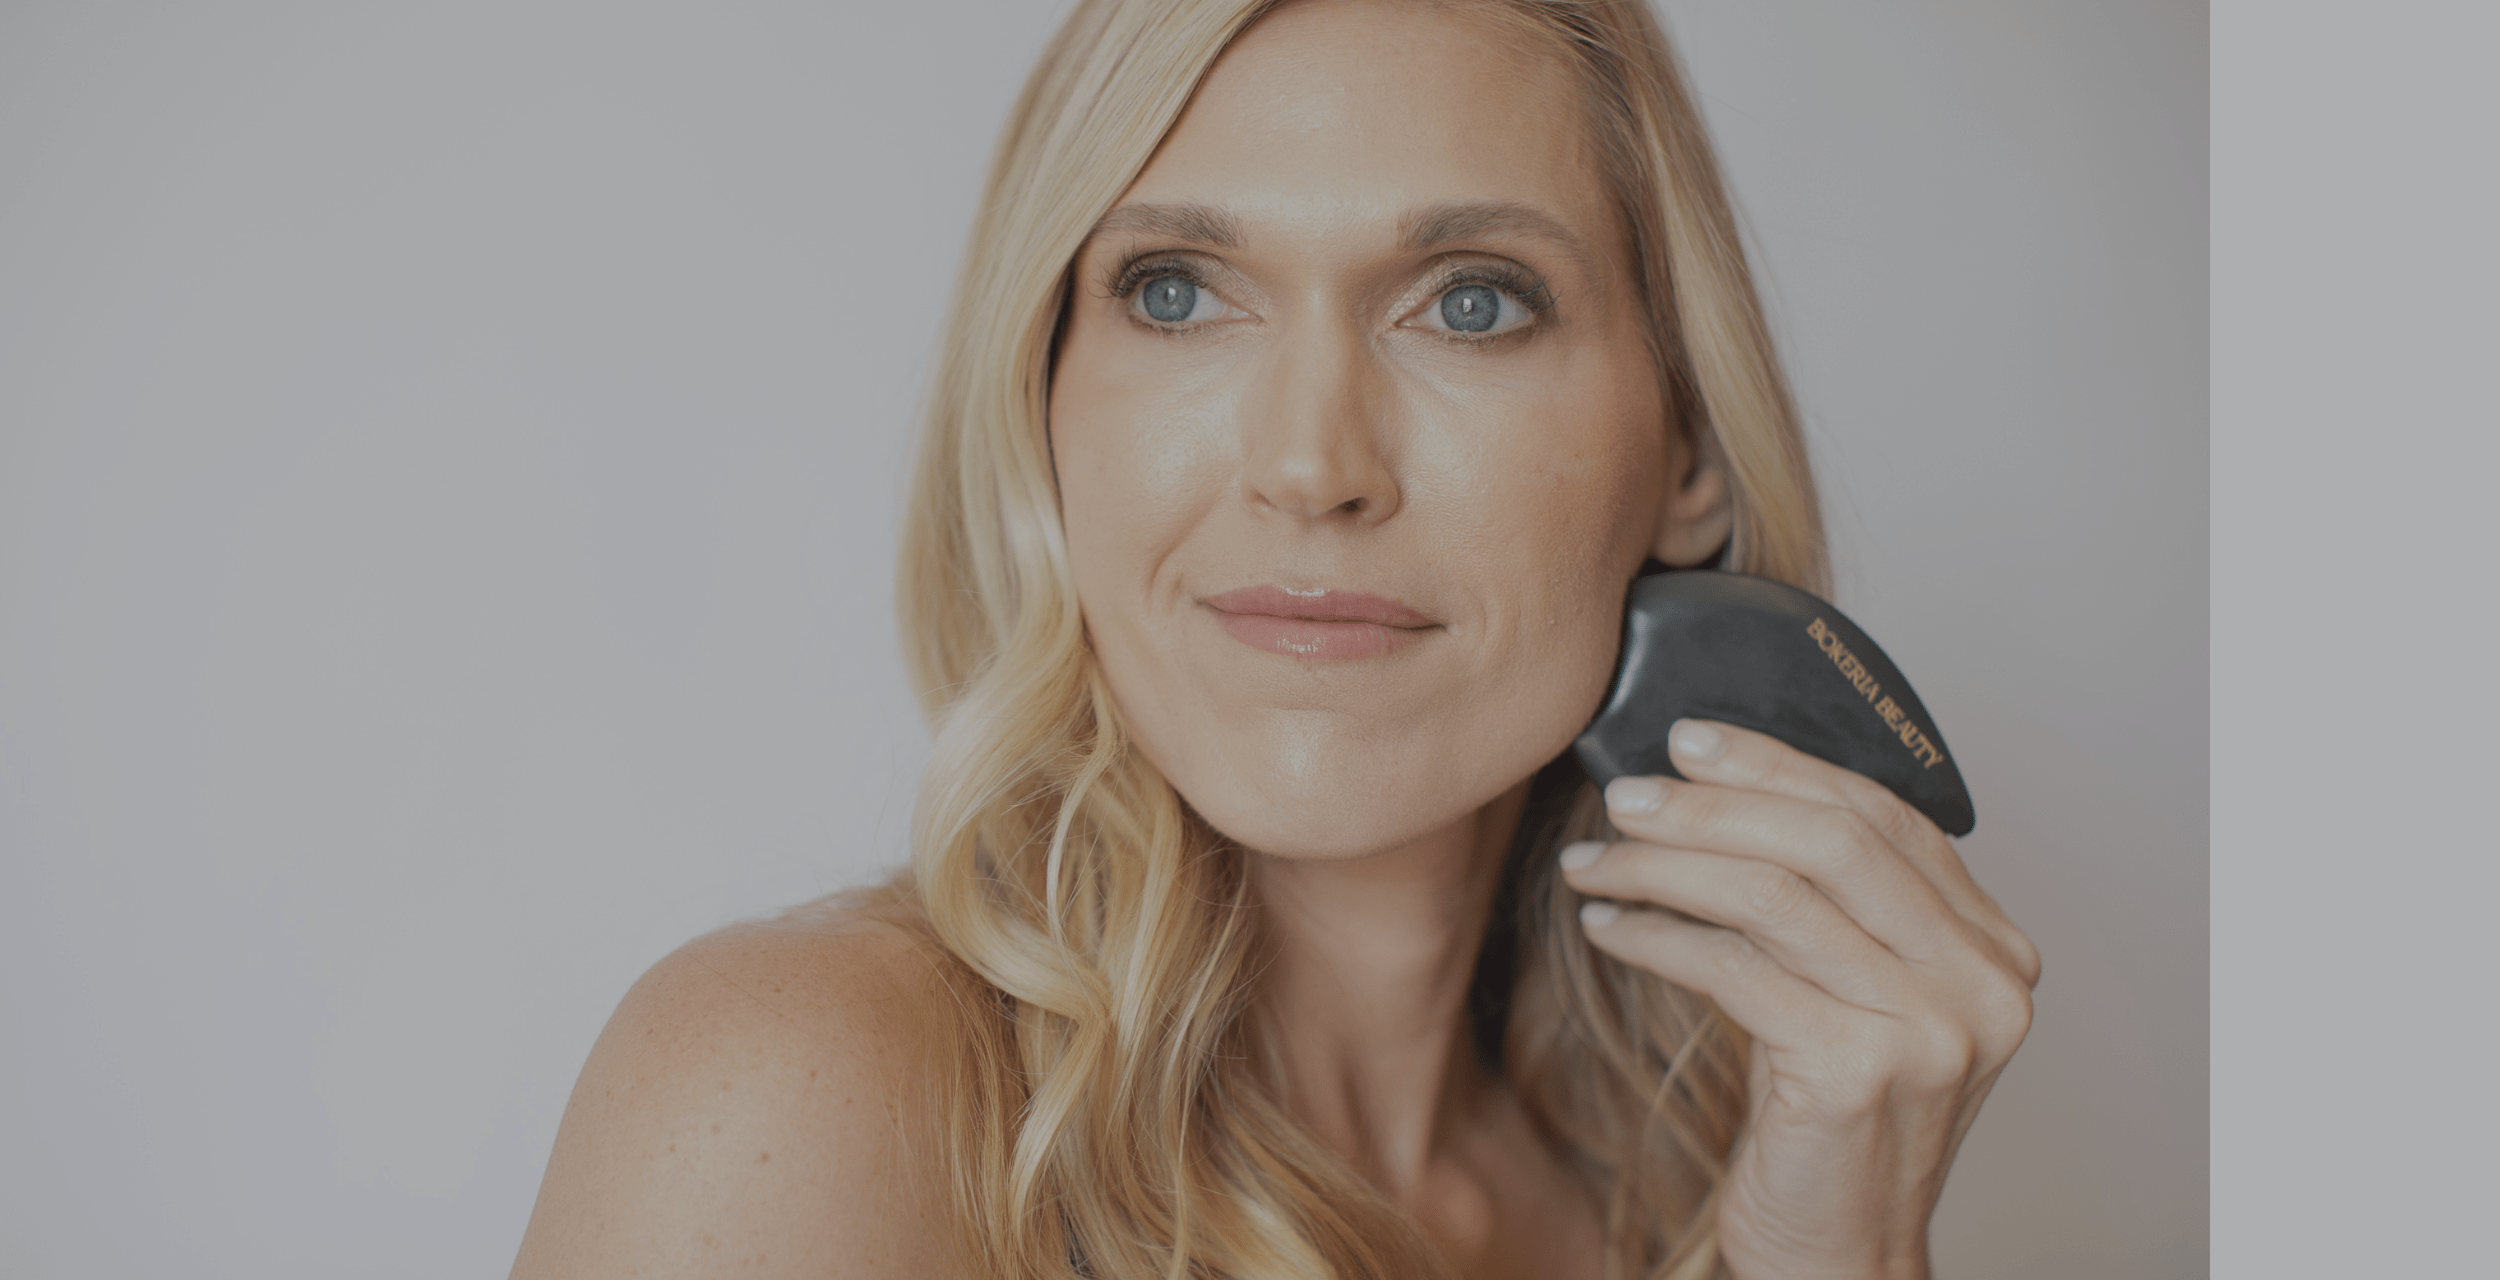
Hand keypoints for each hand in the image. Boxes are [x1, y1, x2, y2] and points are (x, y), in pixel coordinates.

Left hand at [1558, 720, 2038, 1279]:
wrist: (1839, 1255)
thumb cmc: (1836, 1124)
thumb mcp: (1860, 999)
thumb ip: (1836, 908)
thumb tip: (1722, 791)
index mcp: (1993, 949)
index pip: (1882, 816)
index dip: (1781, 767)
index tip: (1692, 742)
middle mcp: (1980, 983)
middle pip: (1830, 840)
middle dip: (1714, 805)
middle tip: (1628, 794)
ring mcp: (1928, 1029)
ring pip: (1772, 896)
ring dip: (1664, 867)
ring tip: (1596, 862)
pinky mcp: (1857, 1072)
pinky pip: (1732, 968)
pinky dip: (1656, 936)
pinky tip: (1611, 927)